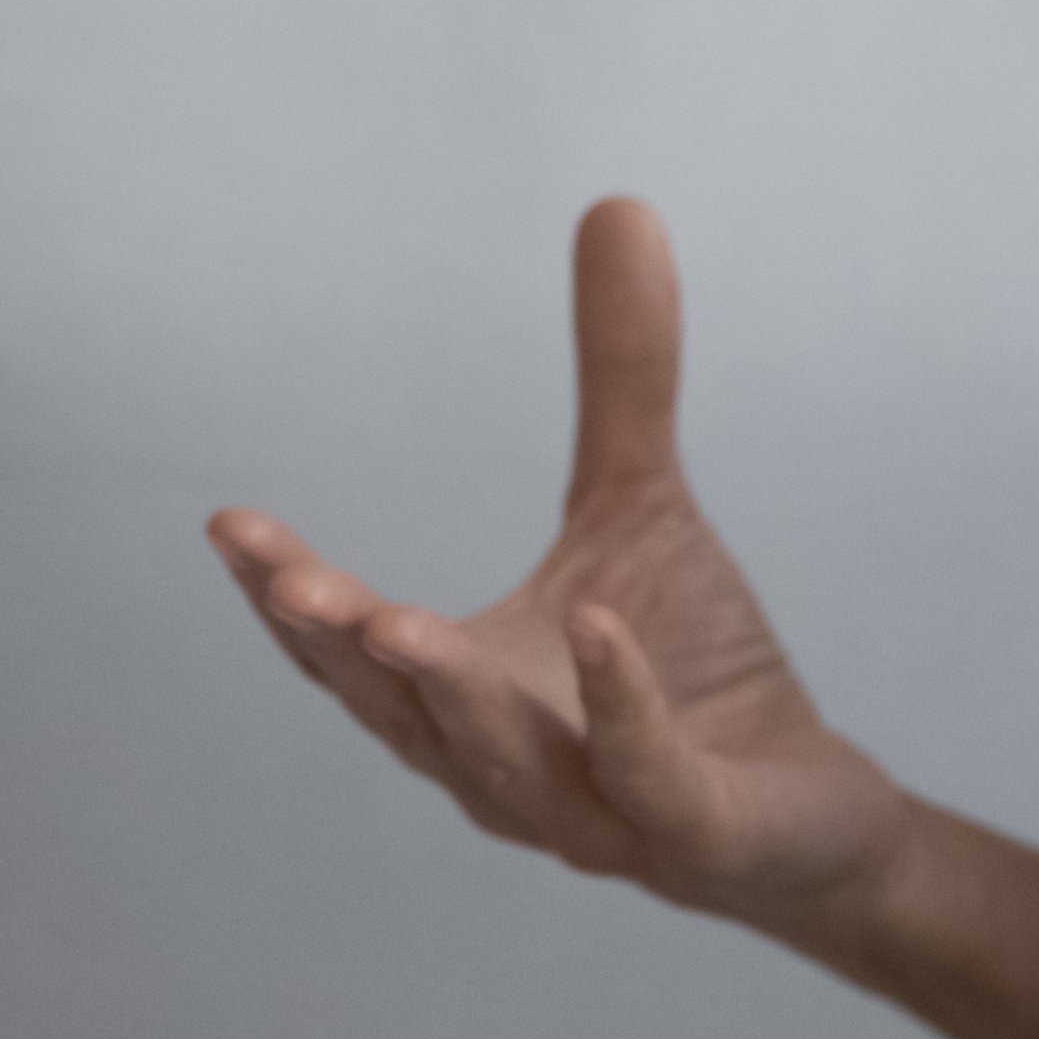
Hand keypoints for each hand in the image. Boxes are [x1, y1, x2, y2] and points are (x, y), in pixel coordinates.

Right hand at [208, 197, 912, 946]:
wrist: (809, 813)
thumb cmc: (691, 666)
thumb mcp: (642, 504)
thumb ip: (617, 379)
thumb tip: (620, 202)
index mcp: (461, 695)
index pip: (352, 654)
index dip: (286, 597)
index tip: (229, 524)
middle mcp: (502, 770)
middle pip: (400, 712)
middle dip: (339, 645)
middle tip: (286, 579)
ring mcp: (593, 815)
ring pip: (500, 761)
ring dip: (448, 694)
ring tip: (397, 619)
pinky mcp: (695, 835)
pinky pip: (644, 775)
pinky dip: (616, 709)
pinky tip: (596, 625)